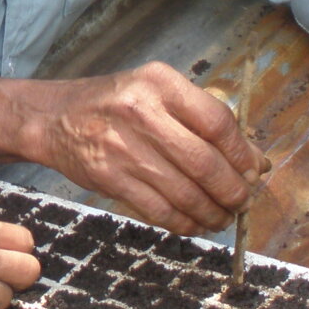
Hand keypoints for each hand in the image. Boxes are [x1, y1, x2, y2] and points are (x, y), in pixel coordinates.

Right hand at [25, 62, 261, 234]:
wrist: (54, 118)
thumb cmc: (115, 104)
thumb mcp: (157, 93)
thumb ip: (202, 119)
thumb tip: (254, 161)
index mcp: (161, 84)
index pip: (217, 122)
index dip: (242, 153)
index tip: (253, 171)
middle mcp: (142, 112)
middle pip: (204, 162)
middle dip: (232, 190)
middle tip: (242, 202)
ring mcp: (123, 147)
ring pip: (184, 192)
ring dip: (212, 212)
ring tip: (222, 217)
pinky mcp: (109, 178)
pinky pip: (159, 210)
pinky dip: (184, 223)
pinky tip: (194, 223)